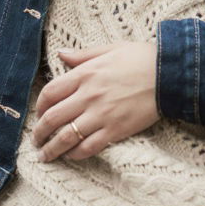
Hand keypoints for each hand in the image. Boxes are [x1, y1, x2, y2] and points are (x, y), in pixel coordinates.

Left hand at [31, 40, 159, 161]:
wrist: (168, 74)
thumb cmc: (141, 58)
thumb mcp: (110, 48)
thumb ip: (82, 54)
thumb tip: (61, 53)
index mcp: (85, 73)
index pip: (51, 92)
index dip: (40, 106)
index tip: (39, 114)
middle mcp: (88, 95)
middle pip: (53, 118)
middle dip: (39, 132)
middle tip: (36, 141)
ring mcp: (101, 115)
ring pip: (66, 137)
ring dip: (51, 149)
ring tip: (44, 156)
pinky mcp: (115, 130)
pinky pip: (88, 147)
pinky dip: (75, 155)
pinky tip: (70, 157)